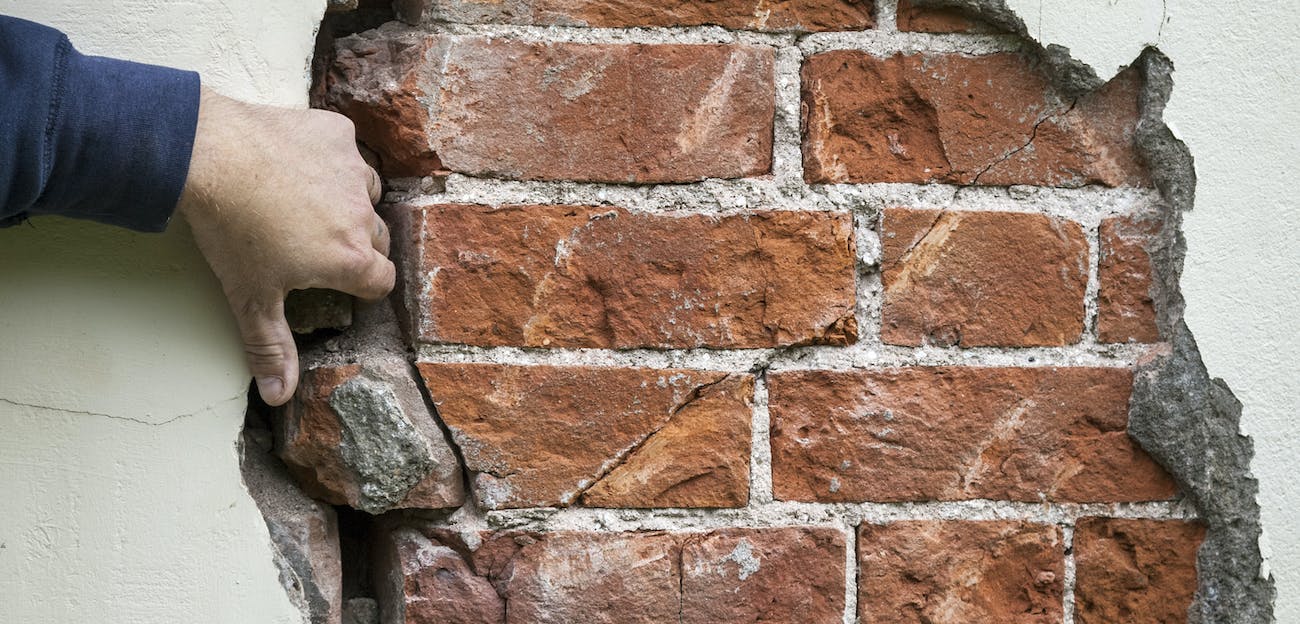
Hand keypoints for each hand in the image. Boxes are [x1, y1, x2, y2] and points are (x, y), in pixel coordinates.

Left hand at [178, 88, 393, 405]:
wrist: (207, 156)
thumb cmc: (231, 229)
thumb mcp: (250, 297)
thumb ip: (270, 347)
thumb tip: (280, 394)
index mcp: (351, 258)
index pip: (382, 281)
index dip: (363, 286)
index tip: (341, 282)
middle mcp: (362, 214)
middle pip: (380, 238)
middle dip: (358, 244)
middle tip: (318, 245)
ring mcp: (352, 170)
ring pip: (367, 192)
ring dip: (348, 200)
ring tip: (307, 202)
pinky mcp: (335, 133)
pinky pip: (345, 149)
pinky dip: (328, 157)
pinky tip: (296, 162)